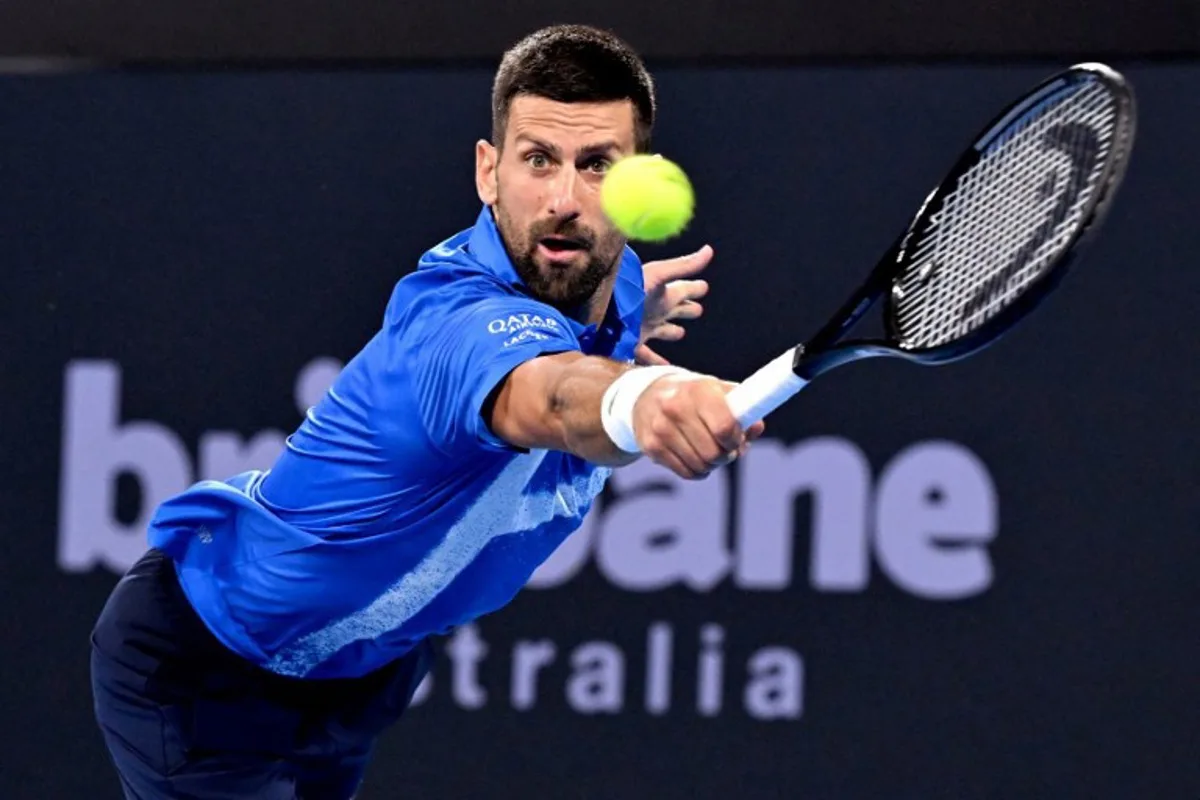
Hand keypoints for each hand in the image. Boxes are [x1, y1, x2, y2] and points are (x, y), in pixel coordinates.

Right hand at [631, 375, 765, 478]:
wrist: (646, 395)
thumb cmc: (692, 395)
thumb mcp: (718, 392)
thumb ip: (743, 408)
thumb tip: (755, 429)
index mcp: (699, 390)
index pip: (724, 427)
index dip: (736, 441)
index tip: (737, 440)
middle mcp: (676, 407)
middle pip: (713, 453)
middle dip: (726, 456)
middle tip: (726, 450)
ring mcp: (661, 428)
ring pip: (700, 466)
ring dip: (711, 465)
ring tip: (710, 452)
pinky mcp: (651, 446)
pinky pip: (685, 473)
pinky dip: (697, 471)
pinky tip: (696, 459)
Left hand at [635, 245, 712, 365]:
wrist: (598, 312)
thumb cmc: (628, 292)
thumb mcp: (658, 276)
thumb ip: (682, 266)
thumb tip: (709, 250)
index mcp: (663, 295)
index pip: (684, 290)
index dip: (695, 288)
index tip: (704, 286)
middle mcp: (655, 310)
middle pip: (676, 309)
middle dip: (687, 308)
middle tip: (698, 309)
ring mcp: (644, 327)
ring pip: (663, 330)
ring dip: (672, 331)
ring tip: (680, 333)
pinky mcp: (633, 343)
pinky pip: (648, 355)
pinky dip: (657, 361)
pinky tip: (664, 366)